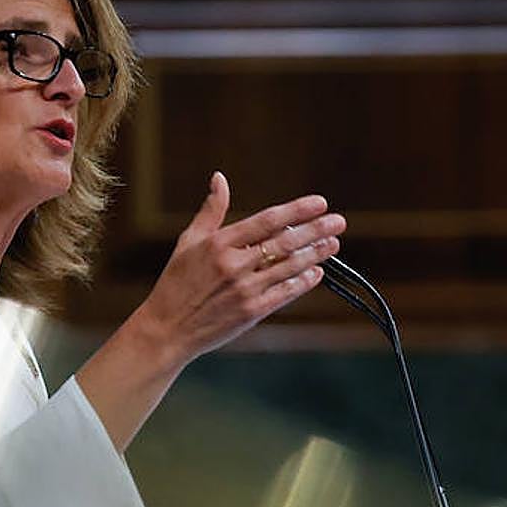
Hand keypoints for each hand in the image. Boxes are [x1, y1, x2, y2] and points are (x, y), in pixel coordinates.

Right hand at [134, 171, 346, 365]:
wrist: (167, 329)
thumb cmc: (176, 283)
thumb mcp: (188, 242)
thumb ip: (211, 211)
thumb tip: (219, 178)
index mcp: (219, 244)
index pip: (267, 220)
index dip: (297, 211)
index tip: (320, 203)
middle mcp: (234, 265)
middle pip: (285, 243)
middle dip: (316, 231)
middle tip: (339, 221)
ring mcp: (244, 290)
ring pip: (289, 267)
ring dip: (315, 254)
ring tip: (334, 243)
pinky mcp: (251, 312)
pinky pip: (284, 293)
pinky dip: (302, 282)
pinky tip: (317, 272)